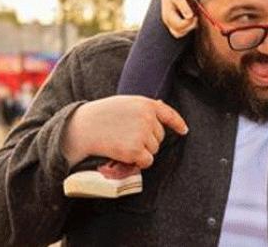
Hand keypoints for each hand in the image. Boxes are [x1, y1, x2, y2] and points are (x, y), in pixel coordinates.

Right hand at [63, 95, 188, 167]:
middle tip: (127, 138)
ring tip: (122, 144)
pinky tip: (124, 155)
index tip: (184, 131)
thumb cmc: (101, 115)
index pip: (168, 114)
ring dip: (141, 152)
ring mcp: (142, 133)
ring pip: (153, 150)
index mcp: (145, 103)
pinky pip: (146, 161)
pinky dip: (137, 162)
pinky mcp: (136, 149)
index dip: (178, 123)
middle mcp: (147, 117)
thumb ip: (142, 107)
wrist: (83, 127)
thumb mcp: (124, 104)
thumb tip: (162, 105)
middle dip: (147, 141)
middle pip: (159, 137)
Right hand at [159, 0, 196, 36]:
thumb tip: (190, 16)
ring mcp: (170, 23)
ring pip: (180, 33)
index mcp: (168, 16)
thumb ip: (184, 7)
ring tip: (194, 17)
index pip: (179, 25)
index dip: (189, 22)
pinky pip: (181, 30)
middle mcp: (168, 22)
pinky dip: (187, 26)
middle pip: (179, 33)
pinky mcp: (174, 23)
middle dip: (189, 27)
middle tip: (195, 18)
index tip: (195, 16)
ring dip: (188, 27)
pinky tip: (191, 18)